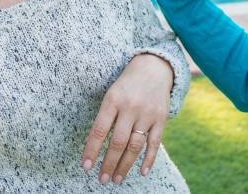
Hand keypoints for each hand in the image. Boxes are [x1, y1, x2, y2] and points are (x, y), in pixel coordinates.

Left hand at [81, 53, 173, 183]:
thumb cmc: (126, 84)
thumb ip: (105, 117)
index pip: (99, 130)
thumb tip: (94, 147)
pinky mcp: (161, 118)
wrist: (154, 67)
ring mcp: (147, 113)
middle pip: (118, 142)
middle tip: (102, 179)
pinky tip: (142, 172)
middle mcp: (130, 107)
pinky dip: (149, 159)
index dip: (92, 150)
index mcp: (113, 99)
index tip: (85, 167)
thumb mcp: (111, 93)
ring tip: (116, 179)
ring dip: (125, 165)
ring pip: (135, 146)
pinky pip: (154, 143)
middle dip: (108, 163)